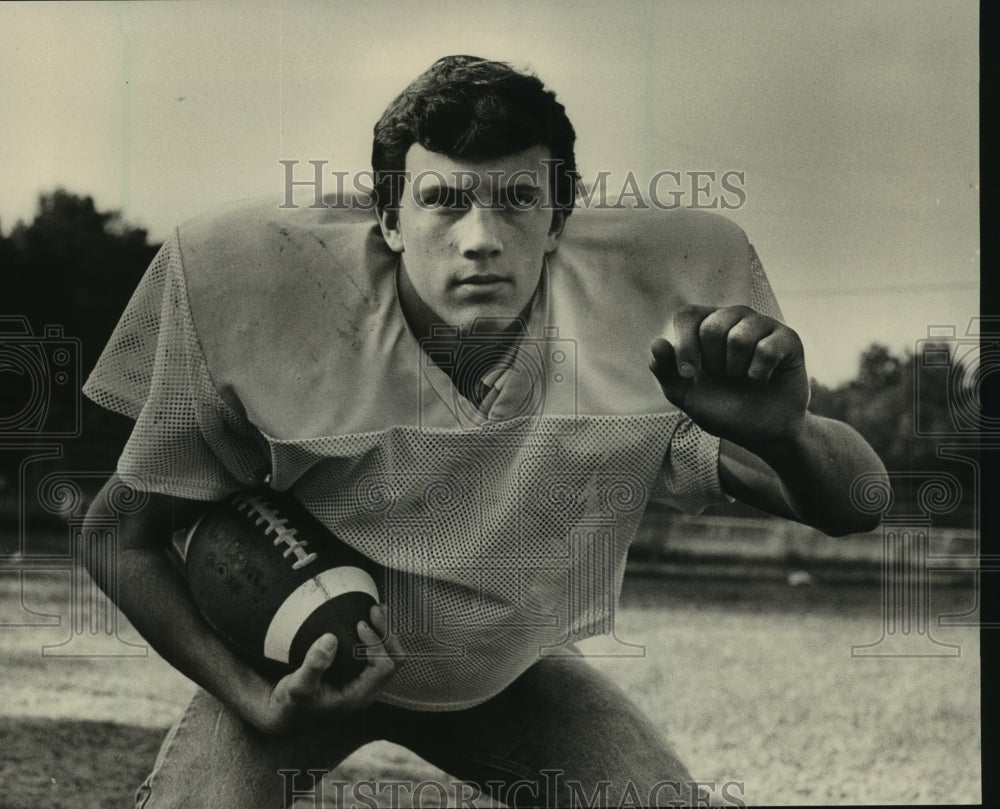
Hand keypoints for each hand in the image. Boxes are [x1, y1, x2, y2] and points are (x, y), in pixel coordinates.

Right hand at [255, 604, 403, 735]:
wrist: (290, 711)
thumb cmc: (294, 702)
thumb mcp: (298, 686)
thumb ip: (314, 665)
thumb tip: (330, 639)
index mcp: (359, 695)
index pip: (383, 667)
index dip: (376, 643)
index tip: (360, 625)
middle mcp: (368, 688)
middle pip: (394, 659)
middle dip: (387, 633)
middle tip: (374, 611)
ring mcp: (366, 680)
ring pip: (391, 655)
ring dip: (386, 632)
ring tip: (378, 610)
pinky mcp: (361, 672)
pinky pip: (381, 653)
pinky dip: (379, 635)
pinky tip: (371, 620)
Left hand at [649, 305, 809, 450]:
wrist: (762, 431)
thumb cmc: (724, 409)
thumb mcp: (687, 395)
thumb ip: (667, 372)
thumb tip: (657, 342)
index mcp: (706, 325)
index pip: (687, 314)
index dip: (684, 343)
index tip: (687, 374)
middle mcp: (734, 318)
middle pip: (712, 326)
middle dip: (713, 363)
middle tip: (724, 376)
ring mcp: (762, 325)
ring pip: (739, 337)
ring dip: (737, 370)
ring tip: (743, 378)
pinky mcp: (787, 338)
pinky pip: (766, 349)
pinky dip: (759, 373)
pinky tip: (762, 379)